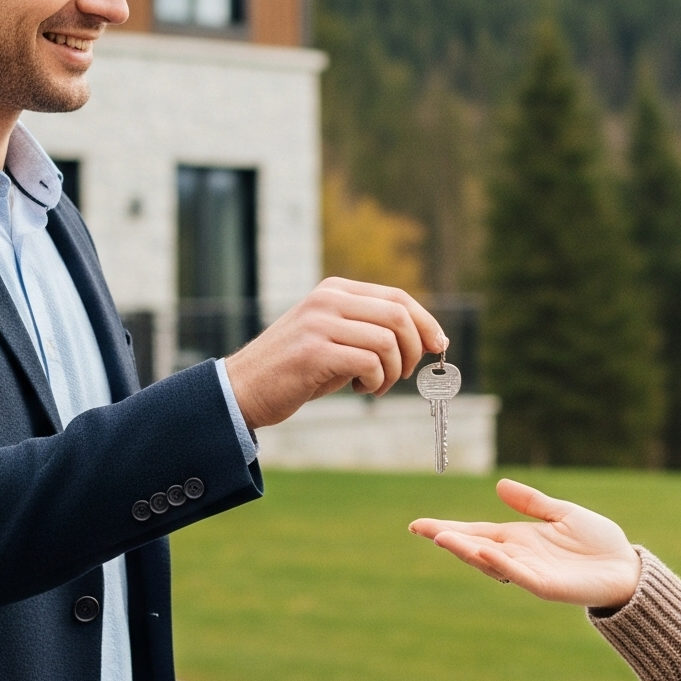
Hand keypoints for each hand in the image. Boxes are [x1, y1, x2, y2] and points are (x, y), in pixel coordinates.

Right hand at [224, 280, 446, 429]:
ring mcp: (319, 324)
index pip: (396, 297)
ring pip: (387, 341)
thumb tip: (424, 339)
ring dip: (392, 372)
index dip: (425, 322)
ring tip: (375, 386)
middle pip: (398, 315)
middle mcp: (327, 300)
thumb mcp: (333, 337)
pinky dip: (375, 382)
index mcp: (334, 290)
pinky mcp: (314, 352)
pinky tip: (359, 390)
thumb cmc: (296, 369)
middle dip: (412, 349)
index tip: (438, 346)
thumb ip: (369, 330)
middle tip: (401, 375)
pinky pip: (369, 363)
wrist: (243, 389)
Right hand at [409, 477, 642, 609]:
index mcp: (520, 539)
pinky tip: (484, 552)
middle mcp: (519, 556)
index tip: (419, 524)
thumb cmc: (598, 542)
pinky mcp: (546, 586)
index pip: (476, 532)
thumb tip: (499, 485)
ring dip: (467, 550)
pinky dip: (500, 564)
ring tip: (443, 537)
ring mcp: (530, 573)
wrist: (627, 567)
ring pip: (491, 562)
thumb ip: (532, 503)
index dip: (449, 528)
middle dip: (449, 538)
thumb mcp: (562, 513)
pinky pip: (518, 575)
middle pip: (475, 547)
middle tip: (421, 529)